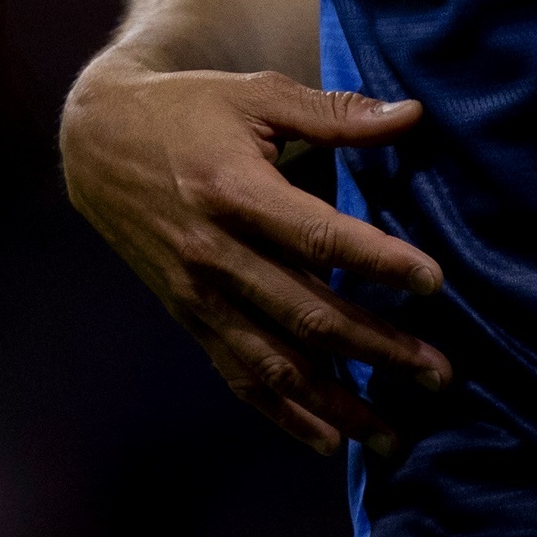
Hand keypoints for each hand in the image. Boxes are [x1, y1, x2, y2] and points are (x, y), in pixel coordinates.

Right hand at [58, 65, 451, 454]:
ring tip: (395, 436)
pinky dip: (285, 414)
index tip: (434, 283)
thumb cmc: (188, 109)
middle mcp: (215, 254)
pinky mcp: (189, 317)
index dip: (378, 263)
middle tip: (439, 374)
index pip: (319, 237)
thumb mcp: (257, 94)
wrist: (97, 144)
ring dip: (339, 403)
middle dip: (379, 349)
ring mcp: (199, 294)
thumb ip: (334, 113)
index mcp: (236, 192)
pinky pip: (240, 375)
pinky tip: (330, 441)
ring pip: (277, 363)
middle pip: (309, 314)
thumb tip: (412, 115)